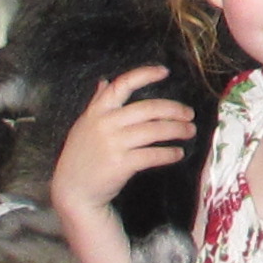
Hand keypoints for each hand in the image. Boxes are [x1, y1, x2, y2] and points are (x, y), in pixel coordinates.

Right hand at [50, 66, 195, 222]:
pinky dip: (169, 154)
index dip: (144, 75)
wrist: (73, 190)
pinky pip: (152, 155)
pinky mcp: (121, 164)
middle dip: (174, 110)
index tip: (164, 72)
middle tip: (190, 114)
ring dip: (177, 130)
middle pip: (148, 109)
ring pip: (154, 131)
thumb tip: (104, 81)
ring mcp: (113, 144)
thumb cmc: (81, 157)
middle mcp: (105, 124)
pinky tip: (178, 153)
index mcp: (97, 112)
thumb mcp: (84, 125)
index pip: (122, 85)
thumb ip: (96, 103)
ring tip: (189, 131)